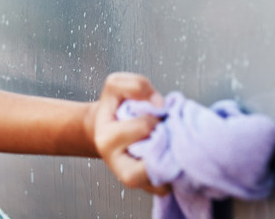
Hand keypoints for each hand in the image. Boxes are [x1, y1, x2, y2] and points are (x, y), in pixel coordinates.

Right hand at [86, 72, 169, 195]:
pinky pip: (166, 187)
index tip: (153, 112)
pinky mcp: (145, 190)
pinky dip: (171, 173)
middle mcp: (116, 165)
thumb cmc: (113, 108)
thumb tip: (159, 105)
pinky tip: (165, 158)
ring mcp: (131, 180)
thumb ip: (136, 85)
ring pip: (161, 179)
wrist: (104, 130)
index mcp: (107, 139)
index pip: (145, 126)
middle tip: (161, 129)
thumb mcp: (116, 85)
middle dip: (165, 137)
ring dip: (170, 160)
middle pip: (155, 153)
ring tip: (165, 144)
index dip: (154, 116)